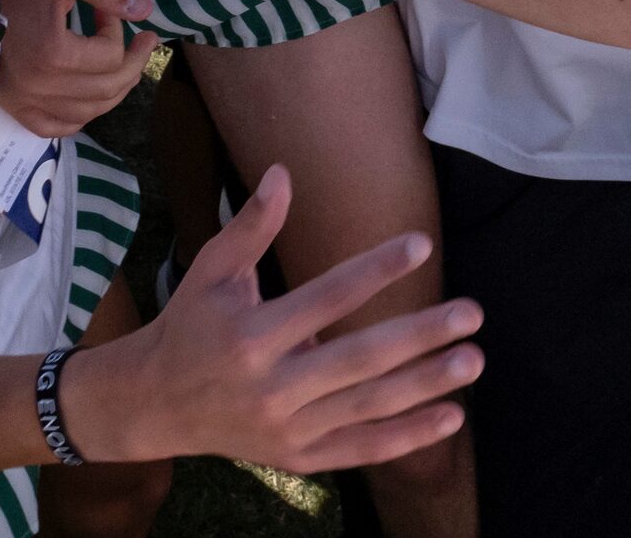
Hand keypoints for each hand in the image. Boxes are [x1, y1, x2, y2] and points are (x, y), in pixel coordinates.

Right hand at [0, 0, 153, 136]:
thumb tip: (146, 11)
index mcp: (53, 54)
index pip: (110, 56)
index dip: (118, 31)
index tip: (106, 10)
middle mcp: (40, 87)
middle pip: (106, 90)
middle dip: (132, 64)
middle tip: (144, 42)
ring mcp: (24, 102)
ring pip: (87, 113)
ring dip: (113, 92)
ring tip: (124, 68)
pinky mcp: (12, 107)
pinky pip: (54, 127)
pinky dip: (78, 116)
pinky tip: (88, 100)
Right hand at [66, 166, 479, 470]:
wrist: (157, 406)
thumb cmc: (190, 325)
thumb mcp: (210, 271)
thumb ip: (250, 227)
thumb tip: (282, 172)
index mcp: (250, 336)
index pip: (325, 299)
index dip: (374, 270)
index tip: (420, 244)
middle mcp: (272, 387)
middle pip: (358, 359)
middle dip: (419, 336)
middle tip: (472, 313)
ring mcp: (288, 429)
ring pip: (369, 407)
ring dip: (426, 384)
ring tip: (473, 358)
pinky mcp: (300, 459)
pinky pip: (363, 449)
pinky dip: (409, 436)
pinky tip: (452, 415)